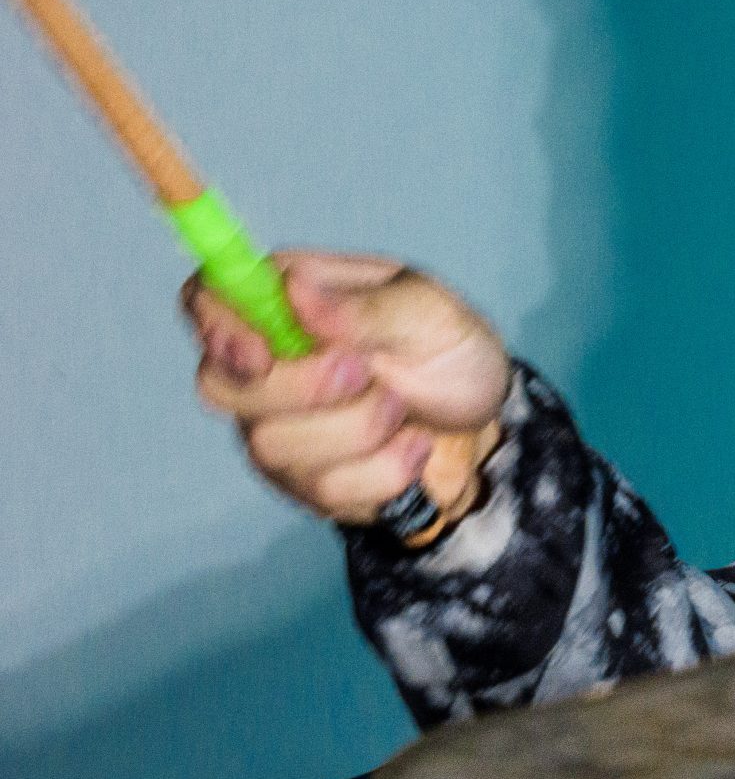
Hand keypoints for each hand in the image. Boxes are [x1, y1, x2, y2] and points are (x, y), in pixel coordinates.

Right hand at [187, 251, 508, 528]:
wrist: (485, 423)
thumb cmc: (448, 351)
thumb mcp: (430, 312)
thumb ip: (365, 305)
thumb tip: (294, 288)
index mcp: (286, 301)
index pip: (204, 300)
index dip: (214, 325)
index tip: (260, 352)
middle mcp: (266, 364)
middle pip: (219, 386)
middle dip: (300, 388)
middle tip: (366, 373)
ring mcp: (278, 427)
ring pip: (272, 445)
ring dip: (358, 429)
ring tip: (403, 408)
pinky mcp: (306, 482)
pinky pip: (323, 490)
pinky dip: (384, 470)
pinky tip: (414, 447)